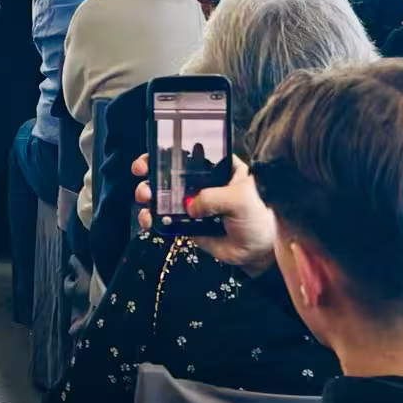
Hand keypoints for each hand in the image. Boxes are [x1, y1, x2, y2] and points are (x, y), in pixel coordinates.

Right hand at [132, 155, 277, 273]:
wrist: (260, 252)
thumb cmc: (260, 217)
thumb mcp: (241, 198)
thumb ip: (214, 197)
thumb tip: (190, 206)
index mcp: (219, 168)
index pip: (191, 153)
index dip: (171, 150)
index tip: (154, 151)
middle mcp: (203, 183)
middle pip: (170, 172)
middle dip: (152, 170)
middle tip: (142, 172)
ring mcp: (193, 204)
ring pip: (163, 195)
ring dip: (149, 194)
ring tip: (145, 197)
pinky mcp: (187, 225)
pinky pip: (164, 219)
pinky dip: (152, 218)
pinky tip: (149, 219)